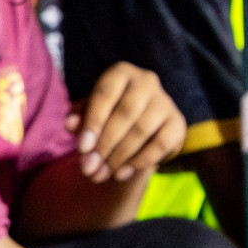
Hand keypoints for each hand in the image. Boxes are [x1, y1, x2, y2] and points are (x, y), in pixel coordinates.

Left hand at [66, 62, 186, 182]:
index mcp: (120, 73)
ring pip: (142, 130)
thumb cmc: (108, 113)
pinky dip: (140, 161)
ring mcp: (165, 102)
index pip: (104, 94)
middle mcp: (146, 81)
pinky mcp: (178, 123)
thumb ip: (79, 116)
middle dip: (104, 144)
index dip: (93, 122)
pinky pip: (161, 144)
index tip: (82, 148)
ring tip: (101, 174)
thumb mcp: (90, 111)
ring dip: (119, 156)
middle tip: (89, 168)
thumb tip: (70, 124)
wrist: (140, 126)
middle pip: (125, 114)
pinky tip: (121, 173)